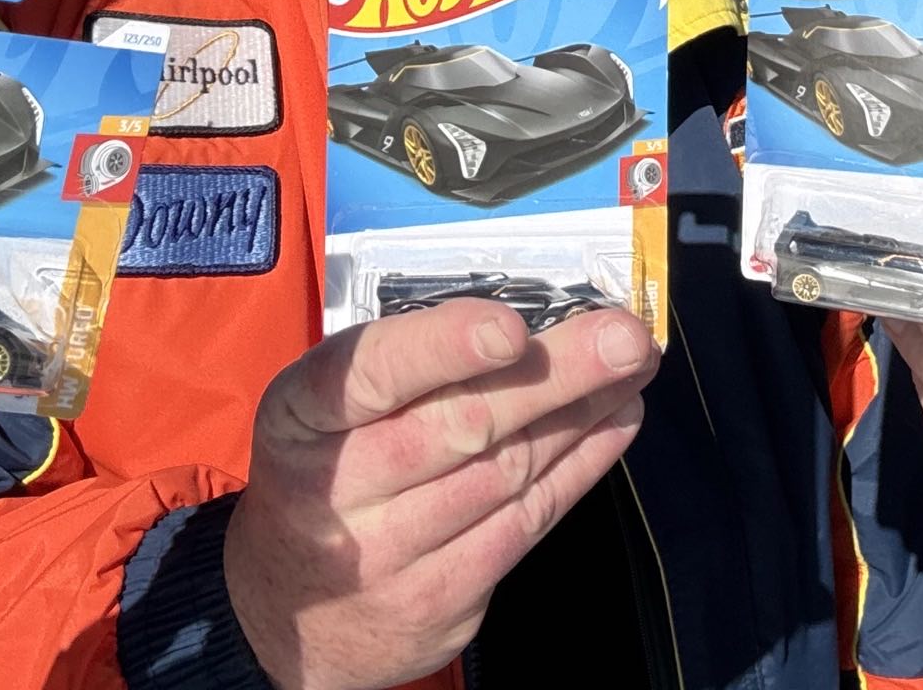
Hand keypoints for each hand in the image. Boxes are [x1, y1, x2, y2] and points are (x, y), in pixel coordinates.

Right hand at [224, 299, 658, 689]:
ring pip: (507, 473)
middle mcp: (338, 490)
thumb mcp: (324, 411)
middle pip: (460, 426)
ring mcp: (390, 556)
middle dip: (555, 375)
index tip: (509, 327)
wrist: (288, 610)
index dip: (442, 348)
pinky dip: (580, 467)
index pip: (366, 374)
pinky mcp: (439, 601)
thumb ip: (404, 365)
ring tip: (633, 366)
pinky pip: (526, 525)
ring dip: (584, 412)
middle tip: (624, 337)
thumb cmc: (326, 473)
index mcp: (301, 419)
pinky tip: (614, 422)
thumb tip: (527, 312)